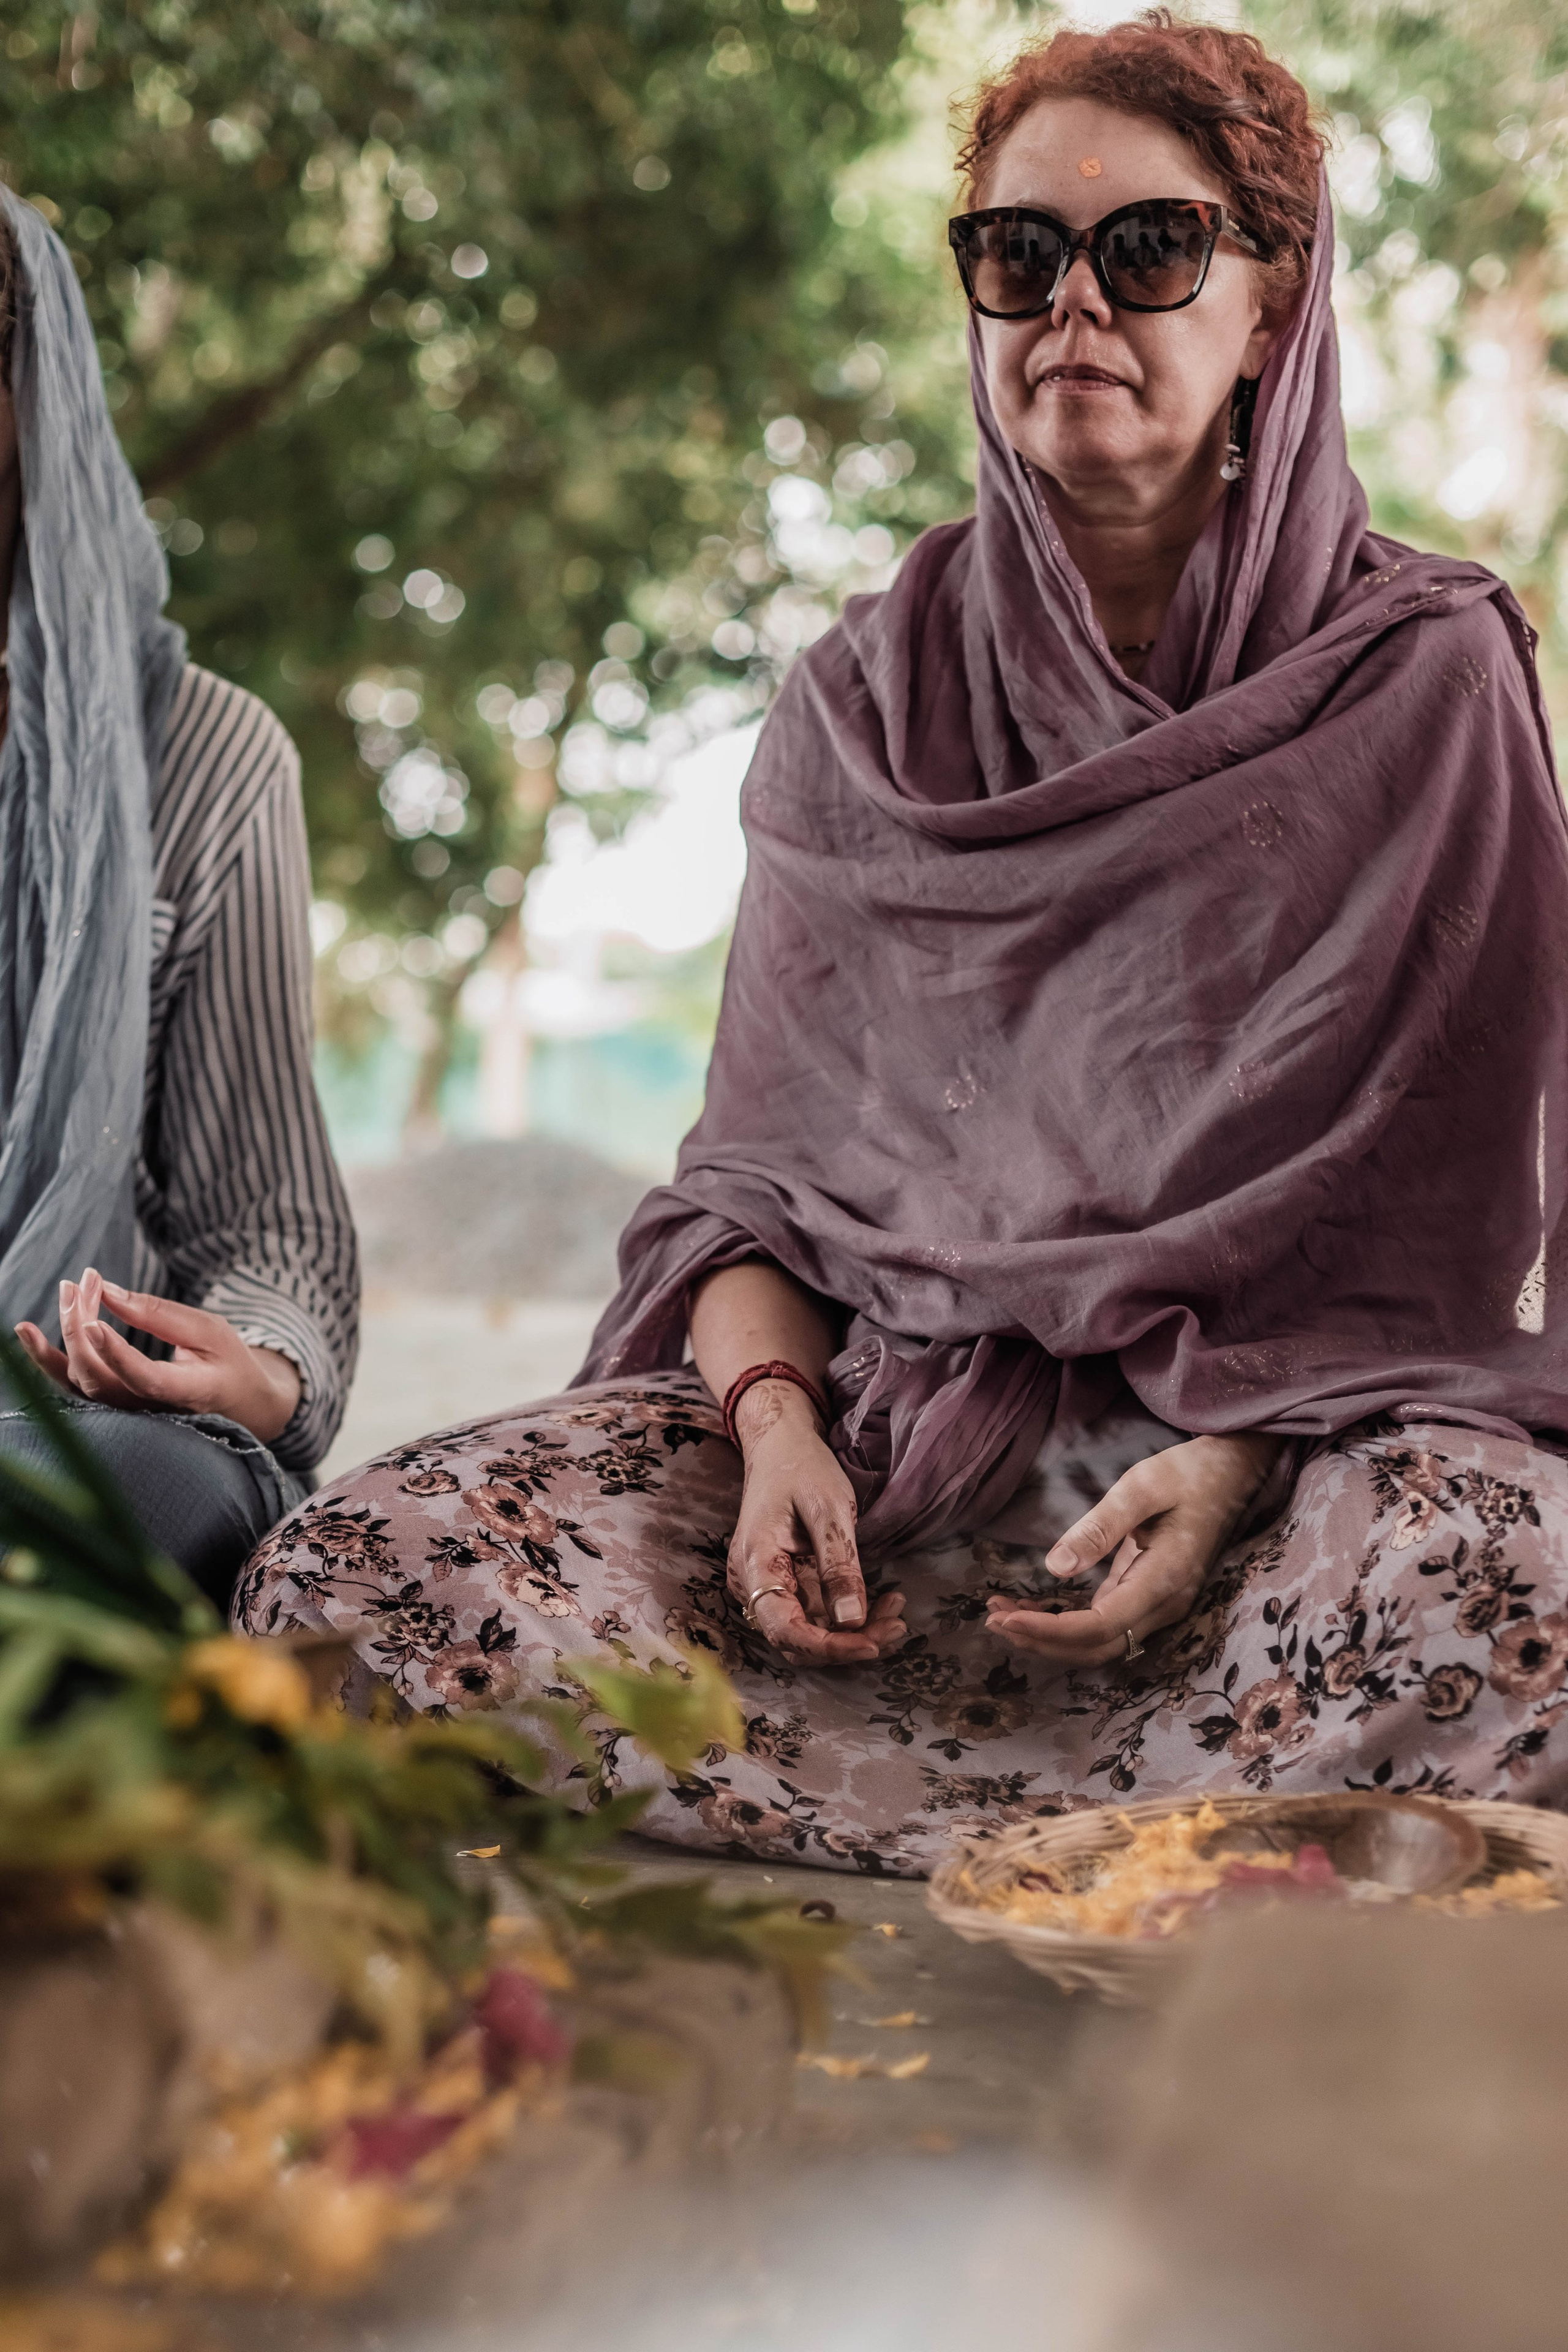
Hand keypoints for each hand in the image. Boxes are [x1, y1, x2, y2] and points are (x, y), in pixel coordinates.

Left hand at [15, 1268, 302, 1444]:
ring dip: (60, 1338)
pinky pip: (72, 1388)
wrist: (236, 1405)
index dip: (116, 1355)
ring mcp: (128, 1413)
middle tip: (82, 1282)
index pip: (144, 1380)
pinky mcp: (112, 1406)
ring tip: (62, 1292)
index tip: (95, 1322)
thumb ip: (160, 1314)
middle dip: (82, 1326)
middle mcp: (151, 1411)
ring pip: (78, 1385)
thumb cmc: (227, 1362)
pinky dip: (48, 1361)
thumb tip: (109, 1292)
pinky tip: (31, 1334)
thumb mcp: (210, 1330)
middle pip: (100, 1378)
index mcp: (188, 1392)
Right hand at [725, 1381, 907, 1664]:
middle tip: (896, 1626)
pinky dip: (849, 1617)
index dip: (828, 1647)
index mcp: (755, 1564)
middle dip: (848, 1644)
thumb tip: (852, 1623)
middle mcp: (754, 1585)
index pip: (784, 1629)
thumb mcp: (828, 1508)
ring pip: (809, 1632)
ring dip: (854, 1634)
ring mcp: (768, 1587)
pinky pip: (816, 1615)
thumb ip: (839, 1565)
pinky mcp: (787, 1585)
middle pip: (798, 1639)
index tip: (872, 1644)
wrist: (782, 1446)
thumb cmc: (801, 1468)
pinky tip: (882, 1603)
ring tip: (896, 1613)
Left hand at [985, 1432, 1281, 1668]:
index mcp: (1165, 1579)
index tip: (1006, 1618)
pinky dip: (1065, 1623)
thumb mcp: (1142, 1486)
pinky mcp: (1149, 1595)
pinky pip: (1104, 1623)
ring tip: (1000, 1616)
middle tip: (992, 1621)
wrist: (1232, 1471)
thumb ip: (1101, 1527)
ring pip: (1100, 1643)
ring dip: (1050, 1637)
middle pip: (1098, 1647)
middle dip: (1042, 1641)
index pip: (1101, 1626)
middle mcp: (1166, 1604)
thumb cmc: (1189, 1472)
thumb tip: (1056, 1567)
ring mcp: (1160, 1605)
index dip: (1050, 1630)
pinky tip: (1031, 1608)